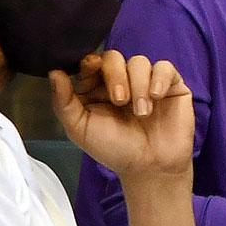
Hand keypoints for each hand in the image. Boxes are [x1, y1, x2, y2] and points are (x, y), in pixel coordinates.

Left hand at [49, 51, 192, 180]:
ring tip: (142, 112)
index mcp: (96, 89)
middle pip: (114, 57)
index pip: (92, 63)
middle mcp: (121, 81)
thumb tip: (54, 72)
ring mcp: (146, 82)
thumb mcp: (80, 129)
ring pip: (139, 61)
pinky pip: (165, 67)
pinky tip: (156, 97)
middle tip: (120, 101)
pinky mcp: (171, 86)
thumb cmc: (114, 150)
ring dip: (138, 84)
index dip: (91, 63)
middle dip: (115, 75)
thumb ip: (63, 102)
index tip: (91, 70)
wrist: (149, 168)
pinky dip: (159, 79)